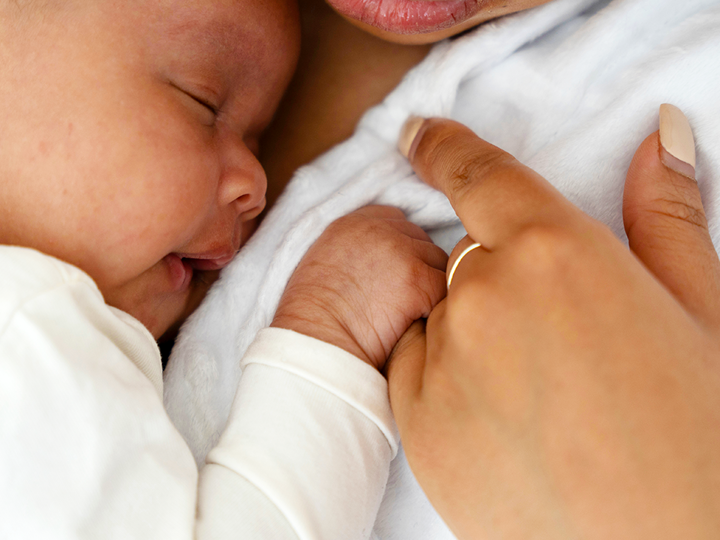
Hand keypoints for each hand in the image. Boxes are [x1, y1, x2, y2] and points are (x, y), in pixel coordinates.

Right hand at [272, 205, 447, 369]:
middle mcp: (378, 230)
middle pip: (421, 240)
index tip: (393, 276)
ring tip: (411, 314)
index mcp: (352, 224)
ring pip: (439, 263)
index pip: (396, 221)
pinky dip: (437, 308)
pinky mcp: (418, 280)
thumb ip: (354, 252)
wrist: (314, 344)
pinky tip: (419, 324)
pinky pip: (445, 290)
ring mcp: (401, 252)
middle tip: (403, 301)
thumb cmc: (314, 319)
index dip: (401, 249)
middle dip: (418, 268)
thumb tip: (384, 267)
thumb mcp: (324, 266)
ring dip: (430, 287)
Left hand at [388, 109, 719, 538]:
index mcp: (556, 252)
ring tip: (543, 395)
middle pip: (467, 259)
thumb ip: (666, 217)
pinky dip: (448, 379)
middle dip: (502, 280)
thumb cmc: (700, 435)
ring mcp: (441, 361)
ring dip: (477, 334)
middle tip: (559, 340)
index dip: (442, 147)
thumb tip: (658, 137)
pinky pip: (418, 370)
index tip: (416, 134)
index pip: (478, 174)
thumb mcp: (702, 312)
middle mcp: (482, 296)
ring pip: (443, 318)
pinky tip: (506, 423)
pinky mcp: (416, 423)